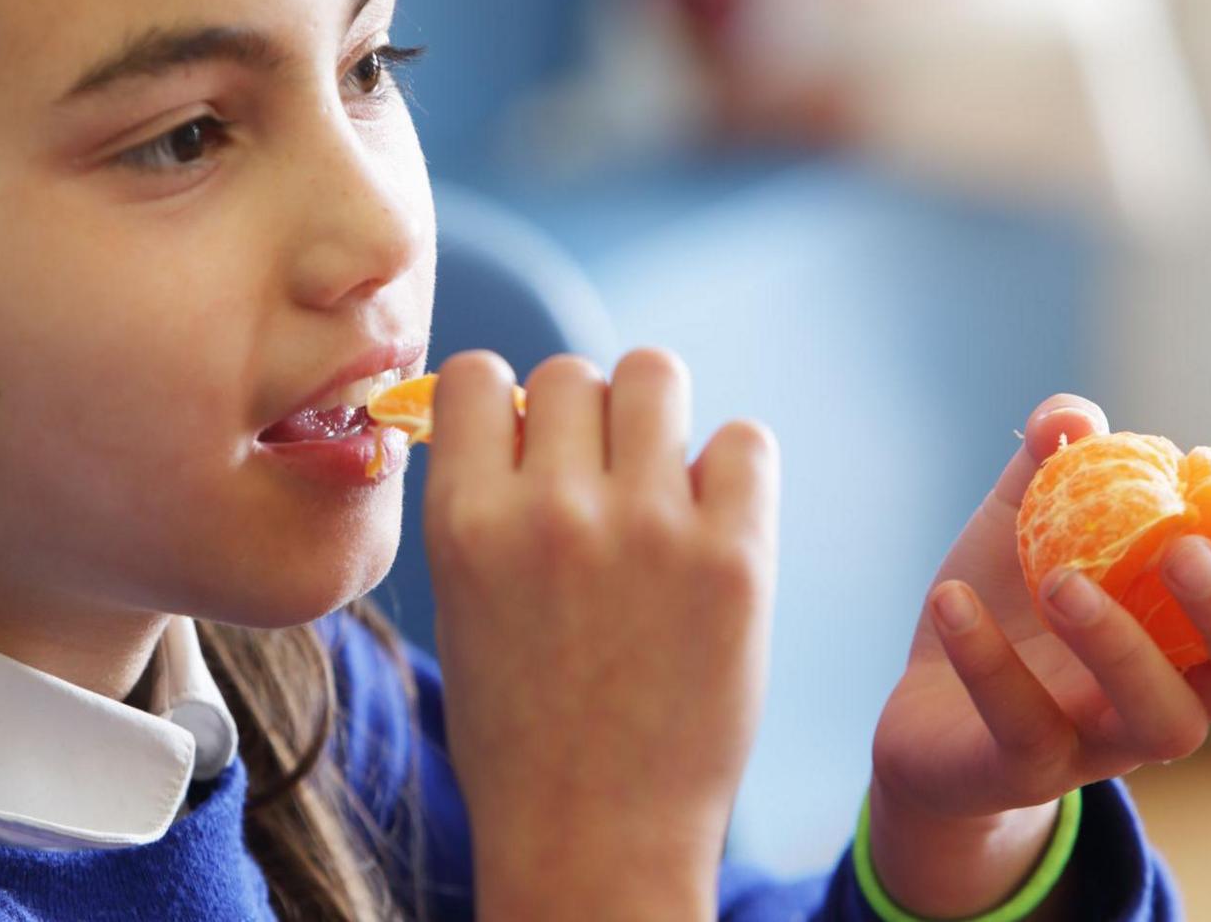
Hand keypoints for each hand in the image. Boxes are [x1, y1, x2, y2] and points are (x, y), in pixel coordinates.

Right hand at [423, 349, 779, 919]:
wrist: (596, 839)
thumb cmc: (523, 732)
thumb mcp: (464, 607)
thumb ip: (485, 505)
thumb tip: (520, 409)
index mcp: (465, 523)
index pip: (477, 373)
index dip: (504, 402)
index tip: (525, 444)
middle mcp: (551, 511)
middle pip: (572, 371)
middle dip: (586, 417)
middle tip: (601, 484)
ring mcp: (647, 530)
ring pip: (655, 375)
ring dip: (656, 419)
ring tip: (660, 489)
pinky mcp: (734, 559)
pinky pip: (745, 441)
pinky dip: (732, 470)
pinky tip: (715, 526)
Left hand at [866, 394, 1210, 916]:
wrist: (926, 706)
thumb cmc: (1010, 599)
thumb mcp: (1027, 513)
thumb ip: (1055, 456)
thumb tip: (1076, 417)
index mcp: (1205, 621)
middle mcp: (1183, 690)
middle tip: (1180, 550)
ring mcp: (1111, 740)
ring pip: (1166, 724)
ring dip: (1121, 644)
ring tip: (1058, 582)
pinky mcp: (1032, 771)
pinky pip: (1027, 730)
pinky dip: (989, 661)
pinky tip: (952, 601)